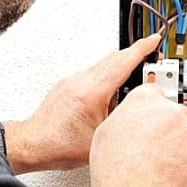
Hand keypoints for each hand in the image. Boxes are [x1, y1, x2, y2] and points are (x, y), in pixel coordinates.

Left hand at [4, 34, 160, 174]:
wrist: (34, 144)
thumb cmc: (60, 146)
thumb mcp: (103, 135)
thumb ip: (122, 118)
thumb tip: (139, 106)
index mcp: (91, 92)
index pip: (122, 62)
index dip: (142, 49)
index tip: (153, 40)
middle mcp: (80, 81)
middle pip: (114, 59)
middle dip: (135, 57)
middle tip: (152, 65)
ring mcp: (72, 81)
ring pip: (103, 65)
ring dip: (121, 68)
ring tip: (133, 84)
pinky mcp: (68, 85)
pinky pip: (93, 73)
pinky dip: (108, 76)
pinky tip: (112, 94)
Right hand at [88, 83, 186, 186]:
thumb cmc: (114, 164)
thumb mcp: (106, 128)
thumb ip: (126, 116)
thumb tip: (129, 119)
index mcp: (145, 99)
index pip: (153, 90)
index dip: (151, 104)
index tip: (151, 111)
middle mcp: (169, 112)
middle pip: (173, 112)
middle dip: (165, 125)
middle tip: (150, 142)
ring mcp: (185, 134)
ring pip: (183, 136)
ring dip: (173, 145)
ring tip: (153, 161)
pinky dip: (179, 164)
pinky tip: (161, 172)